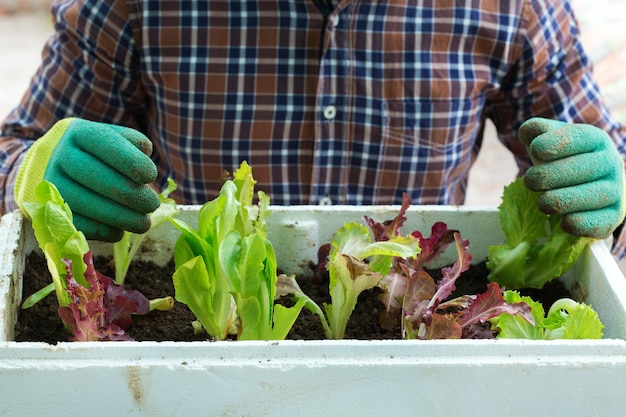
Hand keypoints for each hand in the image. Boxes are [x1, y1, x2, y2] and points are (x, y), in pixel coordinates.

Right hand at [16, 118, 159, 240]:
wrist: (57, 165)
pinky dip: (105, 230)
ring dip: (123, 218)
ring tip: (144, 223)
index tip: (150, 176)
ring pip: (90, 205)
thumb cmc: (99, 152)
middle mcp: (62, 156)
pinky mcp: (52, 209)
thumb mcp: (115, 139)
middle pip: (100, 178)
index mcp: (80, 133)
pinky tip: (121, 230)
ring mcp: (53, 184)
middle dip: (133, 196)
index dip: (133, 162)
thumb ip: (134, 143)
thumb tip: (145, 154)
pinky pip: (81, 224)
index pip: (107, 145)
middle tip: (152, 205)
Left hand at [519, 117, 624, 238]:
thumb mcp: (548, 140)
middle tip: (530, 181)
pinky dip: (579, 223)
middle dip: (550, 175)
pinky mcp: (611, 216)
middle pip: (583, 168)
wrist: (587, 185)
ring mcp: (615, 190)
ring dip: (561, 200)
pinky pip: (600, 222)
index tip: (535, 150)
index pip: (579, 137)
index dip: (556, 143)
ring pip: (592, 195)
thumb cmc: (561, 160)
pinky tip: (563, 221)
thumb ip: (536, 131)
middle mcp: (610, 163)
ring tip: (542, 202)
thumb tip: (528, 132)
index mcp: (595, 140)